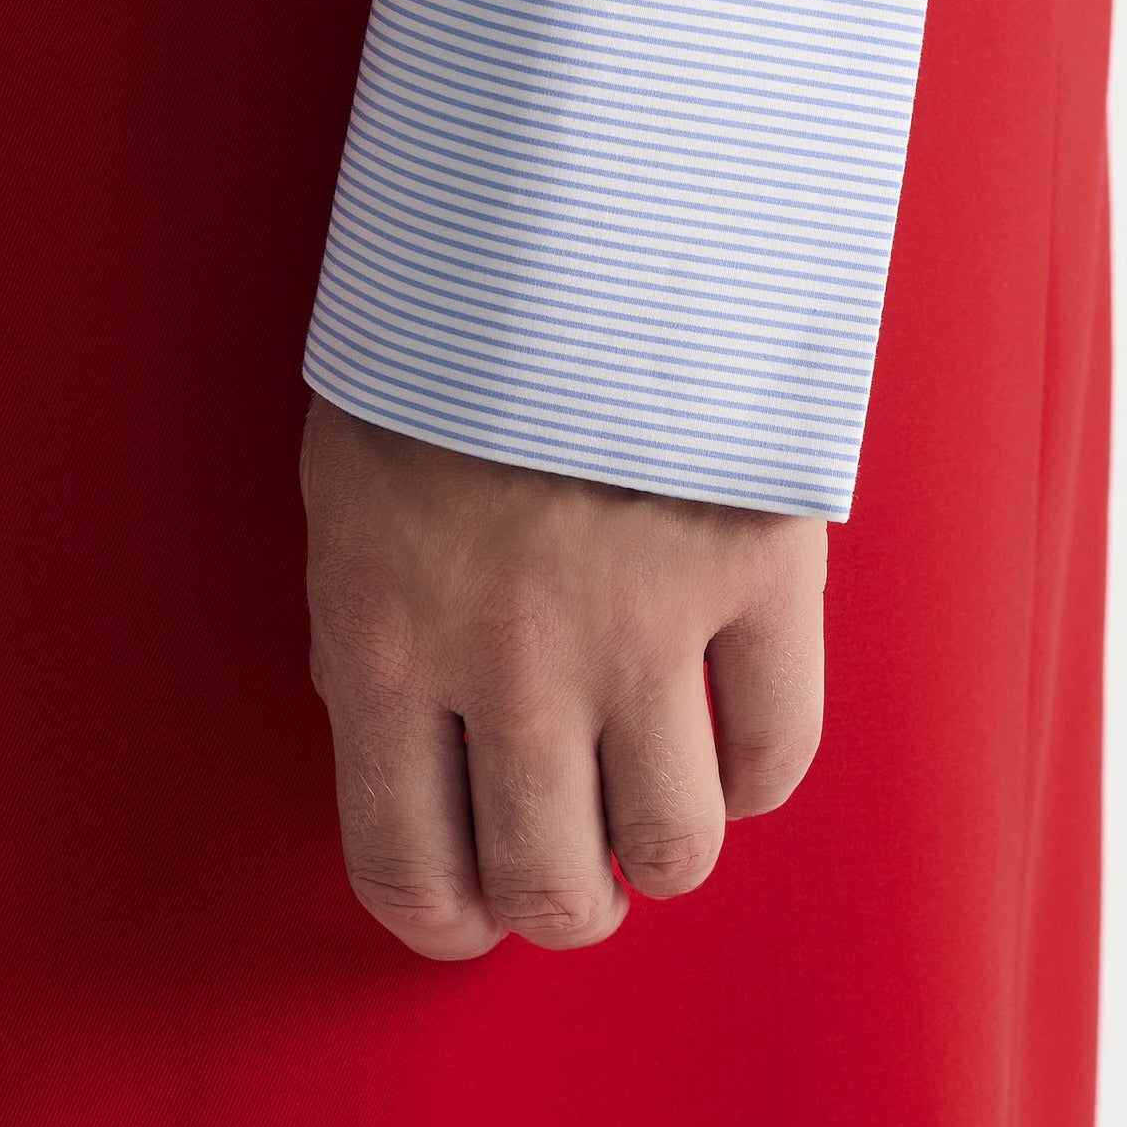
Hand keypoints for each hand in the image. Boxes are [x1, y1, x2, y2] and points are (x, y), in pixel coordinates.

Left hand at [300, 391, 825, 961]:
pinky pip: (775, 754)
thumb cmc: (437, 346)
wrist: (566, 206)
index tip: (466, 916)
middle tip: (570, 869)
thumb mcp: (351, 497)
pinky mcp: (758, 577)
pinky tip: (727, 739)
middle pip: (550, 883)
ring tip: (650, 805)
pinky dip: (753, 775)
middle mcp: (512, 666)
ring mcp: (645, 629)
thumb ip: (380, 633)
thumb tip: (414, 752)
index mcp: (385, 644)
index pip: (405, 865)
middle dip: (559, 899)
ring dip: (658, 850)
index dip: (442, 920)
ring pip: (671, 846)